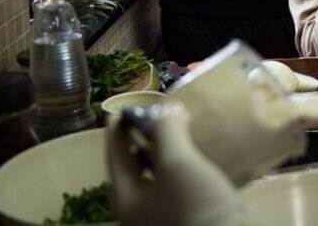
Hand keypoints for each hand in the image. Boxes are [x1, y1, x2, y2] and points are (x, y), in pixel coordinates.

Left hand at [108, 103, 241, 225]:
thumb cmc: (196, 208)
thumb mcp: (178, 164)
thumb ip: (166, 132)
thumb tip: (164, 110)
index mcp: (126, 197)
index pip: (115, 152)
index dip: (121, 125)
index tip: (130, 102)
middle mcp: (138, 211)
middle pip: (135, 166)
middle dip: (146, 138)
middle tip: (161, 114)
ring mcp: (162, 219)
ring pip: (158, 177)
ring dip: (169, 152)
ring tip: (185, 131)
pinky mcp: (186, 221)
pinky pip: (178, 188)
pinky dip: (185, 168)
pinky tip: (202, 159)